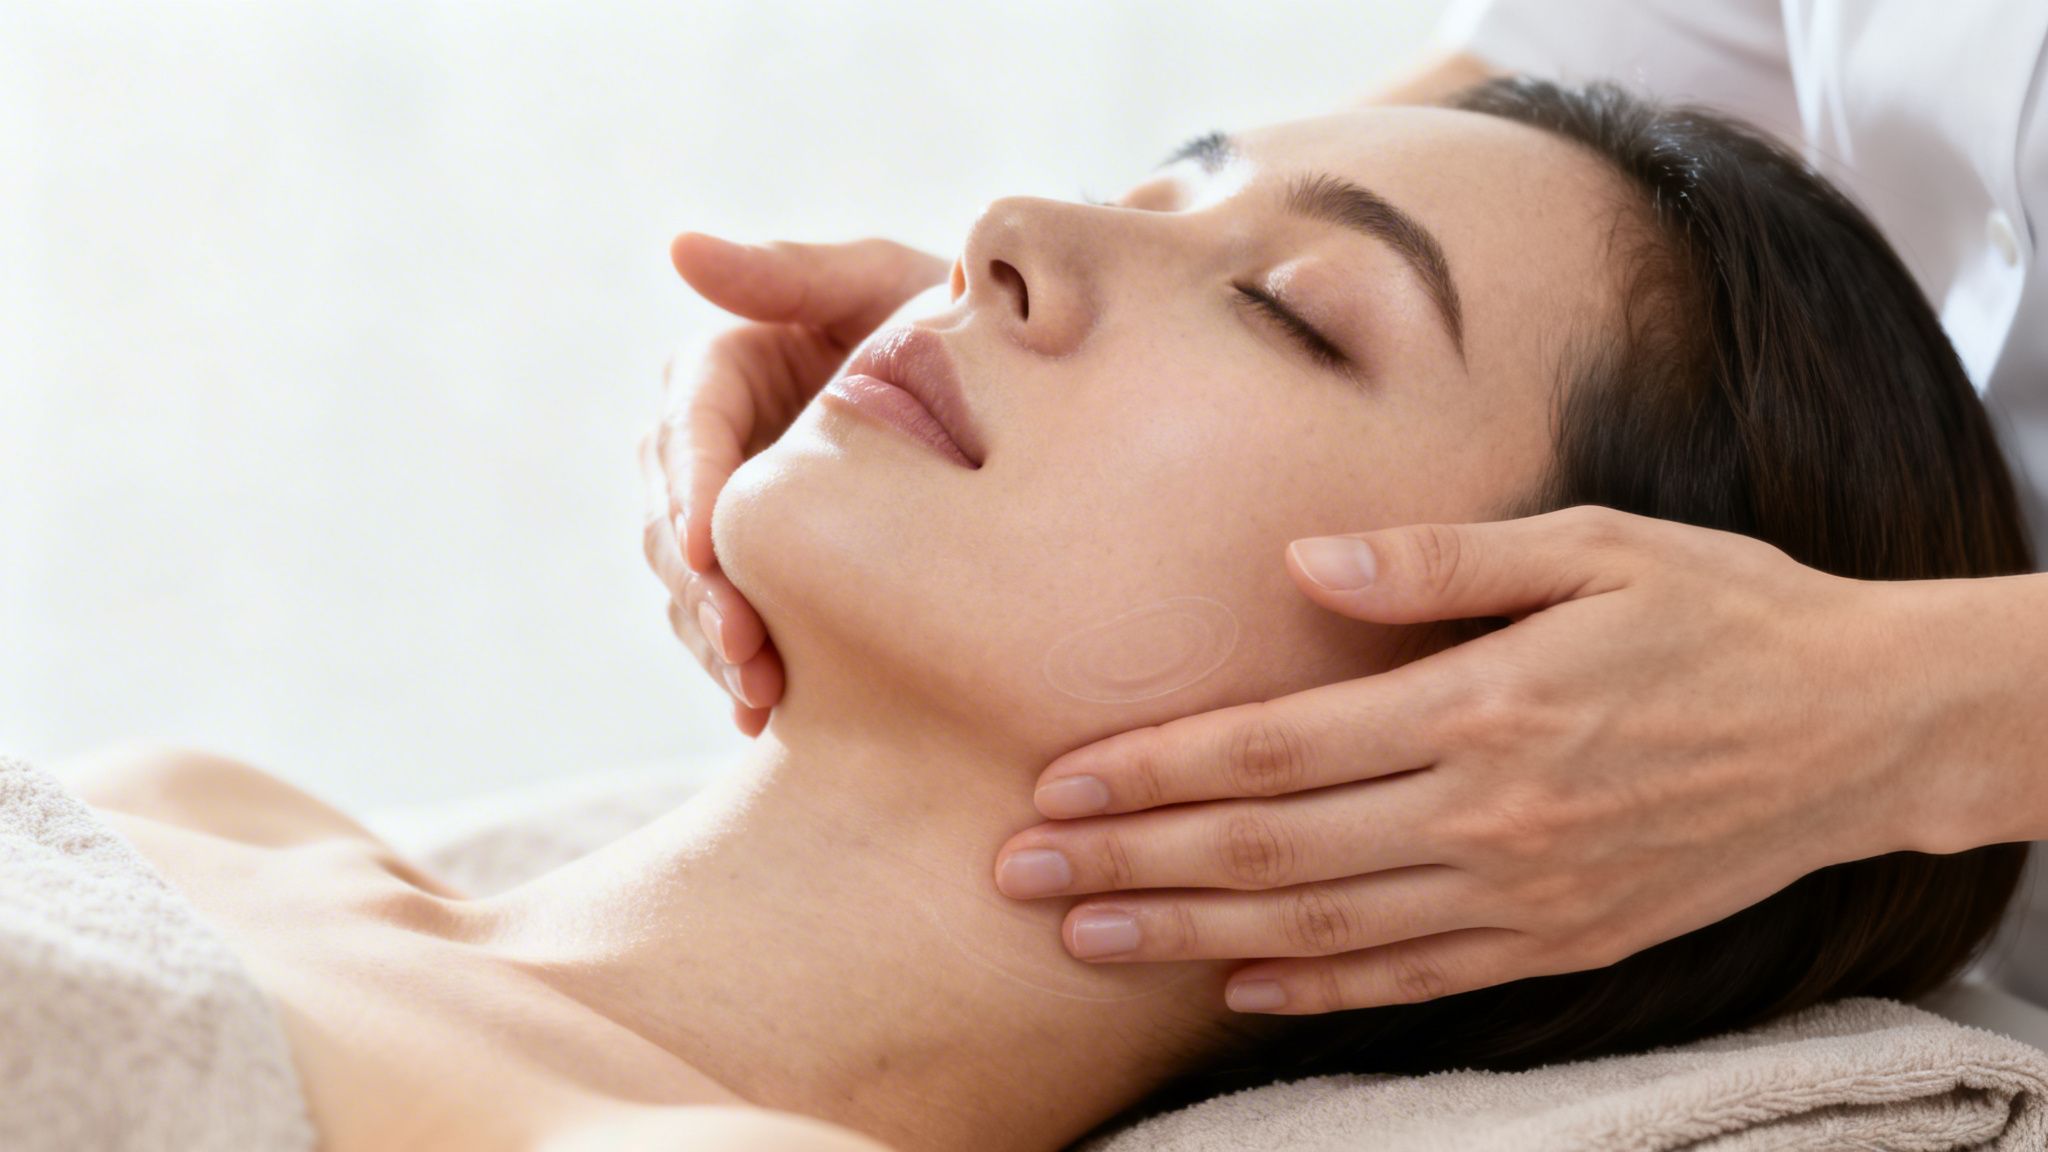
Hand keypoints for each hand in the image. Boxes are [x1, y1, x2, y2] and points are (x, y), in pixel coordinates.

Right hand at [643, 234, 947, 733]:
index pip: (686, 426)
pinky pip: (728, 623)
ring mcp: (733, 513)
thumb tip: (678, 248)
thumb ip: (791, 273)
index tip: (709, 549)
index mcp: (726, 365)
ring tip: (758, 695)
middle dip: (701, 586)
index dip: (691, 486)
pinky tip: (761, 715)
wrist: (1015, 403)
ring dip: (715, 639)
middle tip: (743, 646)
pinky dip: (740, 666)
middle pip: (670, 515)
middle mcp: (711, 440)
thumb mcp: (883, 286)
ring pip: (689, 581)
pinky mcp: (763, 571)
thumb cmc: (951, 324)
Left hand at [994, 506, 1943, 1013]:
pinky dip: (1318, 990)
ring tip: (1089, 939)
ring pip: (1318, 928)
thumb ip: (1440, 560)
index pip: (1273, 747)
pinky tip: (1238, 988)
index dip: (1153, 769)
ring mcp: (1521, 893)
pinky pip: (1414, 981)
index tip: (1058, 784)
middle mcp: (1486, 814)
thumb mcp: (1594, 548)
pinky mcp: (1559, 941)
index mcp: (1480, 705)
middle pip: (1268, 848)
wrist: (1864, 727)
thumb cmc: (1721, 615)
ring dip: (1190, 936)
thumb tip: (1304, 566)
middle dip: (1132, 862)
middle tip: (1021, 876)